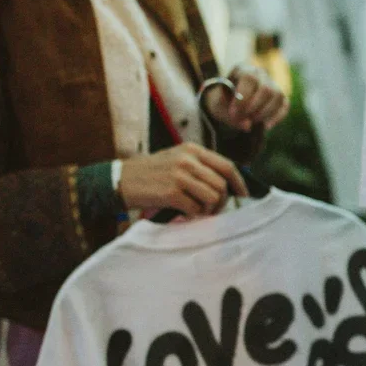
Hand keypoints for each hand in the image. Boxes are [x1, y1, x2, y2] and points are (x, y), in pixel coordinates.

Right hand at [118, 144, 248, 216]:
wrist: (122, 180)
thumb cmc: (152, 173)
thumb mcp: (177, 159)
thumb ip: (200, 166)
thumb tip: (227, 184)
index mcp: (192, 150)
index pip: (227, 165)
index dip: (239, 183)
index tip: (243, 195)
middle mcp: (188, 160)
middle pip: (222, 185)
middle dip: (222, 202)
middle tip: (212, 209)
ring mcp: (179, 175)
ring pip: (213, 197)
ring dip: (209, 210)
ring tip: (197, 211)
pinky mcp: (171, 192)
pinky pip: (196, 209)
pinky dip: (194, 215)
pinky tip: (185, 213)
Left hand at [202, 66, 288, 133]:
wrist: (229, 104)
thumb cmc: (223, 102)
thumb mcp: (219, 107)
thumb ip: (230, 116)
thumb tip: (247, 126)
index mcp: (242, 70)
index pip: (249, 79)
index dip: (243, 98)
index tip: (234, 114)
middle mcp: (260, 74)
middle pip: (266, 88)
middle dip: (255, 107)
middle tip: (244, 119)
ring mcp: (272, 84)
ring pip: (278, 96)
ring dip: (265, 113)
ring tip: (252, 121)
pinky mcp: (280, 96)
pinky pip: (285, 105)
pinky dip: (276, 117)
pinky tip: (265, 126)